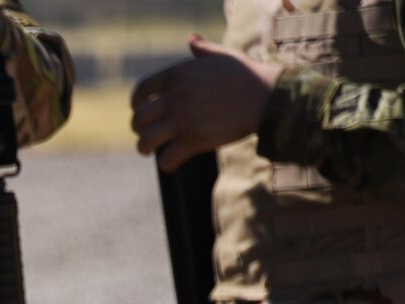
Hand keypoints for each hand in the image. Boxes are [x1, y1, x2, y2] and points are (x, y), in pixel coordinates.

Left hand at [130, 34, 281, 170]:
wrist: (267, 97)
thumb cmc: (247, 76)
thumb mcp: (222, 56)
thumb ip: (202, 50)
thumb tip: (192, 39)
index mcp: (178, 74)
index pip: (141, 91)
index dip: (136, 104)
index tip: (139, 110)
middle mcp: (176, 96)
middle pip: (138, 120)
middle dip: (139, 129)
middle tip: (149, 134)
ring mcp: (183, 119)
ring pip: (145, 142)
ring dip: (145, 149)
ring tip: (151, 151)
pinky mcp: (194, 140)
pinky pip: (167, 159)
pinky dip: (167, 164)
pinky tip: (172, 163)